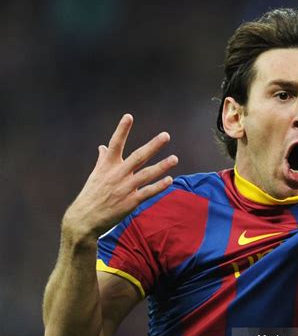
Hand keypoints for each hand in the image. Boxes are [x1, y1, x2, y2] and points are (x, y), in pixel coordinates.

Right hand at [63, 114, 177, 240]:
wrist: (85, 219)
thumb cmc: (91, 195)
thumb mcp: (95, 175)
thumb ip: (102, 159)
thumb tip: (102, 147)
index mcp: (107, 165)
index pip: (115, 144)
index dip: (122, 130)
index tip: (129, 116)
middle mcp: (117, 174)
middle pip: (138, 157)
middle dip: (153, 146)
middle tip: (166, 135)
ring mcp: (124, 188)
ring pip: (146, 174)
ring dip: (162, 166)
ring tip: (174, 158)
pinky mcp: (130, 202)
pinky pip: (147, 192)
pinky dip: (158, 186)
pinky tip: (169, 180)